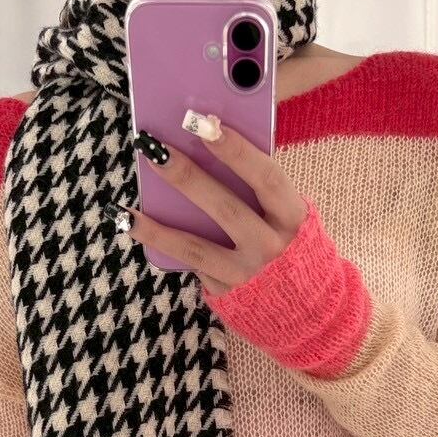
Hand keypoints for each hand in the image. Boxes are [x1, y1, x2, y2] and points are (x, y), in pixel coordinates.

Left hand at [125, 120, 308, 295]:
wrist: (310, 313)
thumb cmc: (293, 250)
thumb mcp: (290, 218)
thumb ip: (262, 191)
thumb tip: (210, 148)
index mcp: (292, 219)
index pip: (265, 178)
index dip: (236, 150)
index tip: (206, 123)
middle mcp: (271, 248)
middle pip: (226, 208)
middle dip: (188, 176)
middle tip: (155, 149)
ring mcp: (247, 275)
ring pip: (197, 247)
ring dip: (158, 227)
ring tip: (128, 209)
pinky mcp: (227, 295)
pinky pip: (192, 265)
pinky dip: (161, 246)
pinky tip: (134, 227)